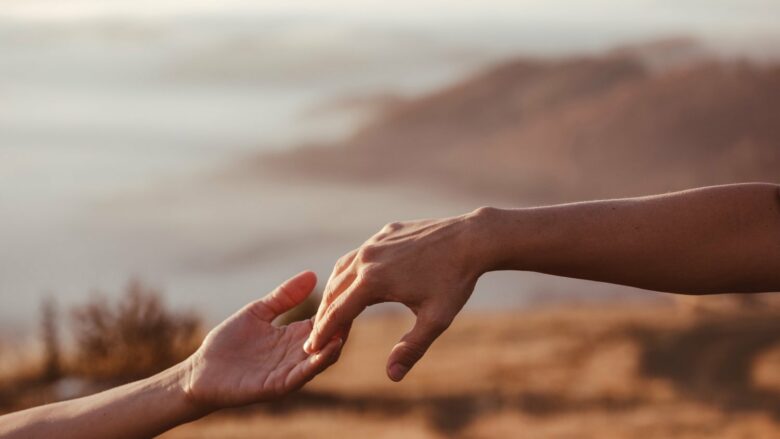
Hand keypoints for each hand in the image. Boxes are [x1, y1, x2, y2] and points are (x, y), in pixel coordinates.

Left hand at [184, 271, 341, 408]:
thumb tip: (313, 274)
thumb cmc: (227, 342)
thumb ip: (284, 297)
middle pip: (328, 340)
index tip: (350, 292)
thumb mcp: (258, 312)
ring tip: (345, 327)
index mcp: (292, 337)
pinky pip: (302, 374)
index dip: (336, 309)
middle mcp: (295, 354)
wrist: (200, 371)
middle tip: (354, 308)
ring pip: (321, 359)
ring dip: (333, 345)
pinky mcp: (277, 385)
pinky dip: (317, 362)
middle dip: (341, 326)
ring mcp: (288, 371)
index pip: (323, 322)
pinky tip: (326, 348)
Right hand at [305, 210, 488, 380]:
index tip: (311, 348)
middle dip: (324, 314)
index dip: (323, 332)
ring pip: (343, 268)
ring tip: (332, 310)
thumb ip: (411, 348)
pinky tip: (356, 281)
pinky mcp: (385, 232)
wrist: (471, 239)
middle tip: (318, 335)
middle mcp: (367, 258)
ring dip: (334, 290)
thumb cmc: (454, 281)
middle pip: (334, 290)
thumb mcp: (436, 319)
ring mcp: (375, 242)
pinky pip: (360, 253)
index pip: (338, 311)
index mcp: (373, 281)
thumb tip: (392, 376)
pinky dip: (350, 271)